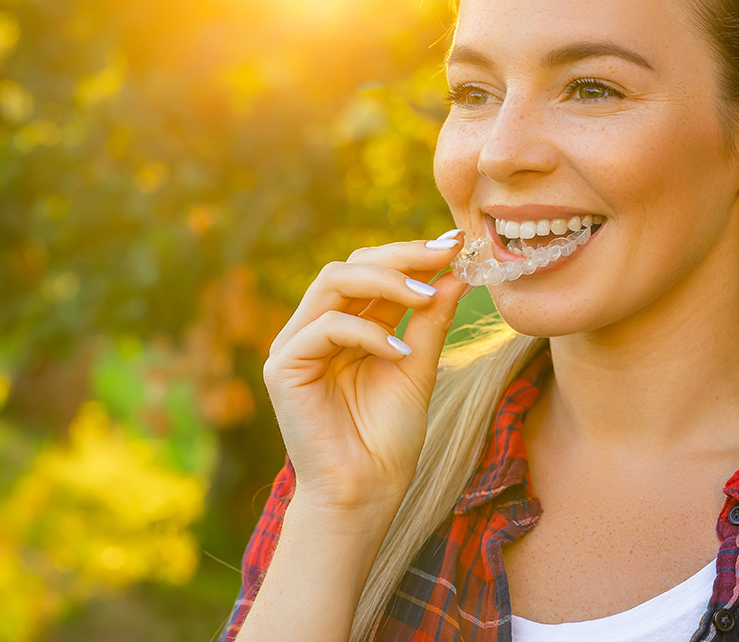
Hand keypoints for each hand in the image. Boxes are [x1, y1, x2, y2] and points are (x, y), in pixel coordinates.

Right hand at [262, 233, 469, 517]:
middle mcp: (316, 328)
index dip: (411, 254)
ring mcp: (294, 345)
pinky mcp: (282, 368)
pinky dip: (367, 333)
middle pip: (351, 265)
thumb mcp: (418, 369)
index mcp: (347, 327)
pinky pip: (325, 327)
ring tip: (427, 297)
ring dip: (386, 282)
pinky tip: (400, 353)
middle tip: (445, 253)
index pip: (372, 271)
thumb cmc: (388, 440)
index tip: (456, 243)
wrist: (365, 496)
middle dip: (401, 257)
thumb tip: (455, 273)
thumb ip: (430, 322)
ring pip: (333, 282)